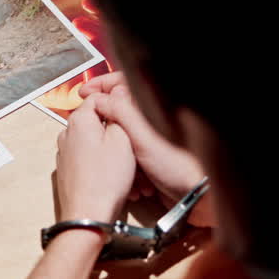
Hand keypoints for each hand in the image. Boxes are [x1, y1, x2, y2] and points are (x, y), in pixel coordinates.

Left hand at [55, 97, 135, 221]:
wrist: (88, 215)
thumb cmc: (105, 181)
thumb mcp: (123, 140)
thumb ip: (119, 113)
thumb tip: (117, 95)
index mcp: (79, 121)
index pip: (98, 97)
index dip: (117, 105)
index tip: (129, 116)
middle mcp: (67, 134)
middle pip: (96, 121)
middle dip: (115, 131)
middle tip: (131, 145)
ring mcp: (65, 153)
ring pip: (93, 142)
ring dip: (110, 150)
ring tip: (125, 167)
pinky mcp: (68, 170)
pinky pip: (88, 159)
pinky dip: (102, 164)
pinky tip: (114, 178)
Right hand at [80, 73, 211, 226]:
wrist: (195, 196)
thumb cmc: (178, 165)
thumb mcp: (142, 135)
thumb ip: (120, 111)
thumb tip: (100, 97)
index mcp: (152, 107)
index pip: (123, 82)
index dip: (102, 84)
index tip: (84, 92)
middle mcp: (152, 120)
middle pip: (119, 110)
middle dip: (105, 122)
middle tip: (90, 127)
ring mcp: (152, 139)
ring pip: (121, 136)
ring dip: (115, 149)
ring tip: (112, 158)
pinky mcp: (151, 158)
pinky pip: (129, 157)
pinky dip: (126, 166)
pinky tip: (131, 178)